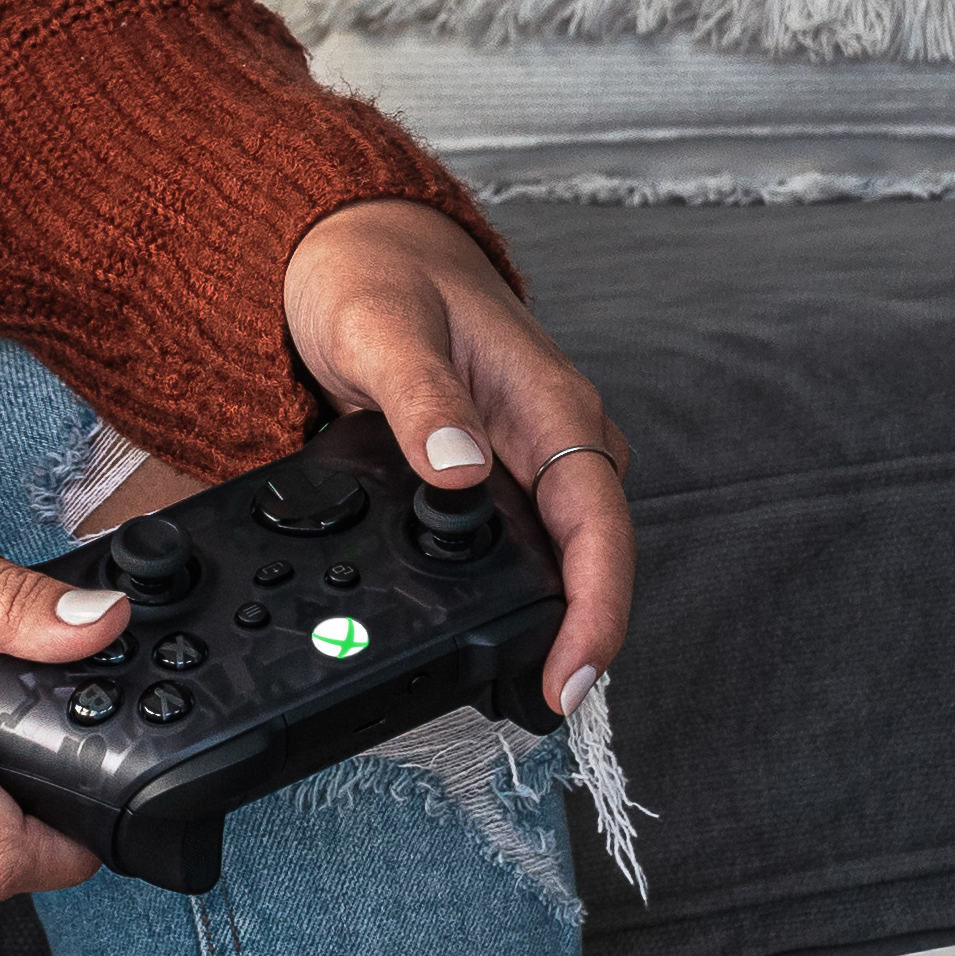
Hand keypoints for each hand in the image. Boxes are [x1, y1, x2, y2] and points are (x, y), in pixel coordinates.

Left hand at [284, 199, 634, 706]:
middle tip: (533, 709)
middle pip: (594, 557)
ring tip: (513, 689)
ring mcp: (535, 459)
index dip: (595, 610)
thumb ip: (417, 399)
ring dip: (548, 619)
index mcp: (549, 402)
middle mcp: (558, 436)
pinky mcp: (505, 475)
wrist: (356, 246)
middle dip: (576, 636)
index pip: (598, 524)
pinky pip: (528, 544)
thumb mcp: (378, 329)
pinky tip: (480, 630)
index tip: (571, 677)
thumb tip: (457, 470)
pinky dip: (515, 591)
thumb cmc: (374, 276)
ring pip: (565, 557)